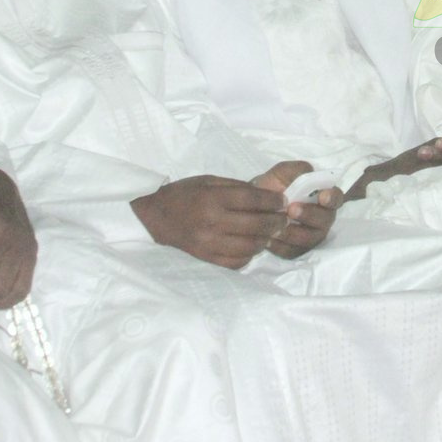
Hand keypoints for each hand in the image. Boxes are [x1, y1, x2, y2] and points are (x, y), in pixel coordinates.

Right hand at [133, 175, 297, 268]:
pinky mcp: (207, 258)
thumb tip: (266, 195)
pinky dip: (250, 255)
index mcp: (213, 198)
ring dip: (266, 239)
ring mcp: (209, 243)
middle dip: (276, 221)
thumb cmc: (185, 194)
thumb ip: (236, 187)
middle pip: (255, 224)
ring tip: (271, 233)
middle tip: (284, 218)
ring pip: (250, 245)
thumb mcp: (209, 180)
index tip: (283, 201)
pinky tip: (253, 245)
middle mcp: (212, 222)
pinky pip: (237, 261)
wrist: (156, 217)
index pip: (251, 200)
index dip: (272, 201)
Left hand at [248, 160, 340, 258]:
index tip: (322, 196)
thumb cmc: (274, 186)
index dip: (332, 198)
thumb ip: (298, 170)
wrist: (253, 205)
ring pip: (308, 239)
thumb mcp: (283, 172)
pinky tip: (267, 238)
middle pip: (325, 221)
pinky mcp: (296, 250)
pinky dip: (280, 245)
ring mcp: (311, 237)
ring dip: (292, 232)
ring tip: (275, 226)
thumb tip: (309, 172)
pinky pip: (292, 251)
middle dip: (309, 215)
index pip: (336, 198)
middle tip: (291, 209)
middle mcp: (322, 219)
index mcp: (324, 198)